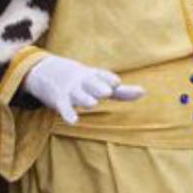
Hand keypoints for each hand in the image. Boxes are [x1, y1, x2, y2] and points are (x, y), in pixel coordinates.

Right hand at [22, 54, 143, 123]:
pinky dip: (68, 113)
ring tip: (92, 103)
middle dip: (98, 86)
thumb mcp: (100, 83)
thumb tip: (144, 92)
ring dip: (84, 98)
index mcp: (94, 76)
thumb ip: (122, 92)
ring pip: (78, 94)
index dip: (108, 78)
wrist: (48, 71)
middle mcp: (83, 81)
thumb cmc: (83, 81)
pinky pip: (64, 107)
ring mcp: (70, 90)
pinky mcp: (59, 99)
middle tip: (107, 91)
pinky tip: (74, 121)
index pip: (102, 75)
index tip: (117, 82)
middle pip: (91, 83)